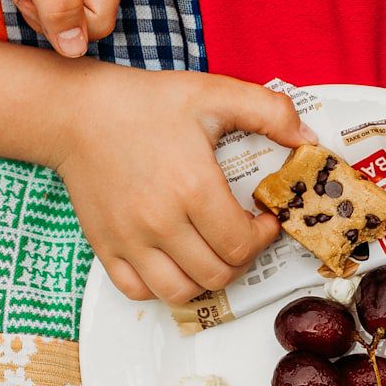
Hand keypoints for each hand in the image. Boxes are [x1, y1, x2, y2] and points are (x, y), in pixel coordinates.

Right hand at [51, 67, 318, 304]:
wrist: (78, 112)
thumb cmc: (146, 102)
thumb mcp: (214, 93)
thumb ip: (269, 111)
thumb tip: (307, 138)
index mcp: (193, 187)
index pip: (242, 243)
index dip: (264, 235)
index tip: (263, 218)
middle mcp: (160, 222)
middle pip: (217, 273)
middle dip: (241, 258)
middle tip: (242, 234)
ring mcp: (129, 240)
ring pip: (180, 292)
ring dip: (205, 278)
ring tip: (211, 250)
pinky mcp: (105, 247)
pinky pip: (138, 291)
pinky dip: (161, 286)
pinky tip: (174, 259)